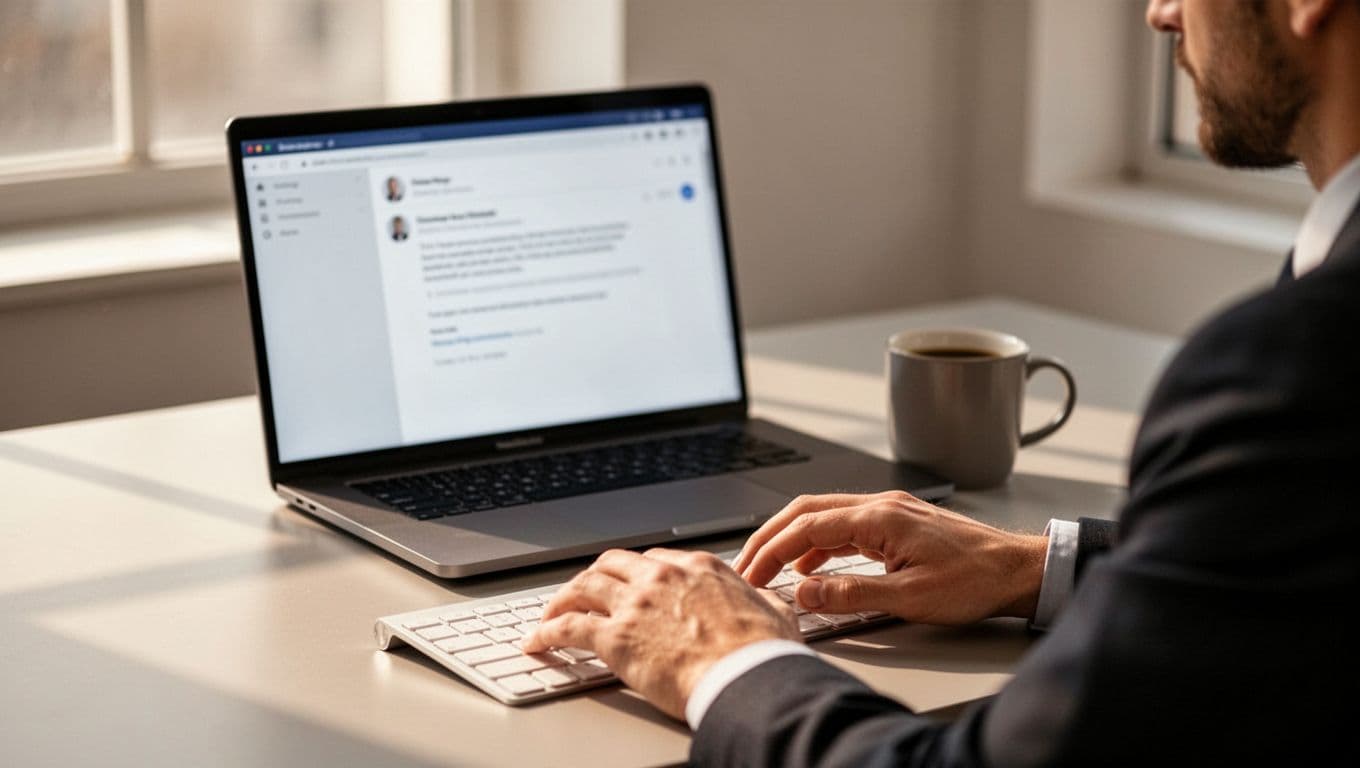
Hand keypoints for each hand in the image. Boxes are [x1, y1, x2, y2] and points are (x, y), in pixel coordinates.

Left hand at [520, 548, 799, 719]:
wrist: (747, 675)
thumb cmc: (763, 652)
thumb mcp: (774, 611)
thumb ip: (763, 600)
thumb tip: (770, 602)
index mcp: (697, 567)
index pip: (654, 561)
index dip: (636, 574)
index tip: (629, 585)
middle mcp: (661, 577)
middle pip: (612, 564)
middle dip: (594, 577)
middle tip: (583, 592)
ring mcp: (635, 604)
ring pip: (584, 586)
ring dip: (563, 598)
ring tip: (551, 612)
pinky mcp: (615, 636)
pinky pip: (568, 626)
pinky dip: (548, 631)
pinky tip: (538, 640)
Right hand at [733, 491, 1046, 624]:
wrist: (1017, 569)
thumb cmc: (974, 581)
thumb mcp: (909, 598)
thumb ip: (851, 594)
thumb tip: (803, 592)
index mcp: (879, 517)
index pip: (806, 527)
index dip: (770, 551)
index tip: (749, 574)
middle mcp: (880, 505)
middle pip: (806, 511)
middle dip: (769, 538)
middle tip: (746, 567)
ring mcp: (888, 511)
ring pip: (823, 515)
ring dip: (791, 540)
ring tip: (769, 570)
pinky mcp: (897, 523)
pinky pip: (843, 525)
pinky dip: (817, 544)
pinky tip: (811, 568)